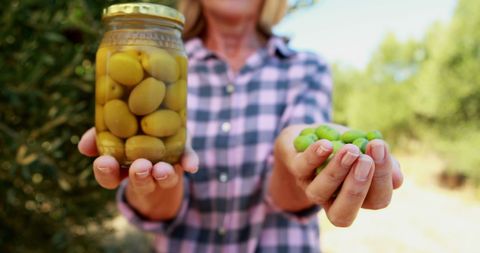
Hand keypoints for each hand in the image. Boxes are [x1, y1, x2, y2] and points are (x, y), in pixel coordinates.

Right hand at [77, 127, 197, 192]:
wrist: (157, 136)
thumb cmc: (128, 134)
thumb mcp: (112, 132)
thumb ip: (99, 136)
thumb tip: (83, 145)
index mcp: (122, 167)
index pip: (109, 178)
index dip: (106, 174)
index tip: (104, 162)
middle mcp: (145, 173)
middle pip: (139, 182)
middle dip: (139, 176)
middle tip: (139, 166)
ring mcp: (164, 170)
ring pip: (164, 179)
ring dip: (162, 175)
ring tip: (161, 168)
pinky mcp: (182, 159)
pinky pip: (186, 162)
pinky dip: (189, 162)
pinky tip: (191, 165)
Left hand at [276, 125, 402, 226]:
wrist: (308, 136)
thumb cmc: (345, 145)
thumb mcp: (367, 150)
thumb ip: (384, 164)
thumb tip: (397, 179)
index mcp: (359, 196)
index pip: (376, 200)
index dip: (381, 179)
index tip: (380, 148)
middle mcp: (333, 199)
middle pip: (343, 212)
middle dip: (357, 188)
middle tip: (365, 161)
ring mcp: (311, 186)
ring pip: (320, 192)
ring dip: (336, 171)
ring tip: (349, 150)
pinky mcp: (295, 168)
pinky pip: (302, 167)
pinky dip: (314, 156)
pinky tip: (326, 144)